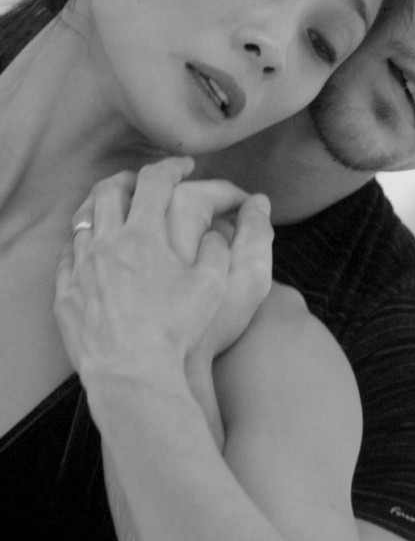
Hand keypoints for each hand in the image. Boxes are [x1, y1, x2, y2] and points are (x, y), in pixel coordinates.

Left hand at [54, 157, 271, 387]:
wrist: (132, 374)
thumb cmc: (176, 330)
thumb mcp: (213, 285)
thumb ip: (219, 248)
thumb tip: (221, 229)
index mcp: (144, 234)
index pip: (155, 181)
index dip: (172, 166)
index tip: (185, 166)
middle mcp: (108, 243)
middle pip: (109, 190)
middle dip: (130, 179)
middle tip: (146, 184)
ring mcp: (82, 268)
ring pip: (83, 220)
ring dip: (102, 208)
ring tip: (117, 213)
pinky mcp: (67, 295)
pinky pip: (67, 258)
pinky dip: (81, 245)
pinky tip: (93, 253)